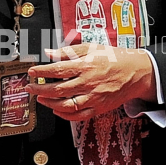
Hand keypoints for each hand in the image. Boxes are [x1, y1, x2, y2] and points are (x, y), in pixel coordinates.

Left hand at [26, 44, 156, 121]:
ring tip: (39, 98)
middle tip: (29, 87)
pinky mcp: (98, 108)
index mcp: (86, 66)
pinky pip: (79, 116)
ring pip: (66, 105)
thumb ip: (68, 51)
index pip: (57, 70)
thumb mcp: (91, 48)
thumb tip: (49, 52)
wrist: (136, 73)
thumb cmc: (113, 58)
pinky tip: (55, 109)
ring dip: (49, 103)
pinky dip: (64, 115)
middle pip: (58, 89)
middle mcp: (88, 83)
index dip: (41, 71)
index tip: (31, 72)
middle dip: (39, 89)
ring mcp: (94, 98)